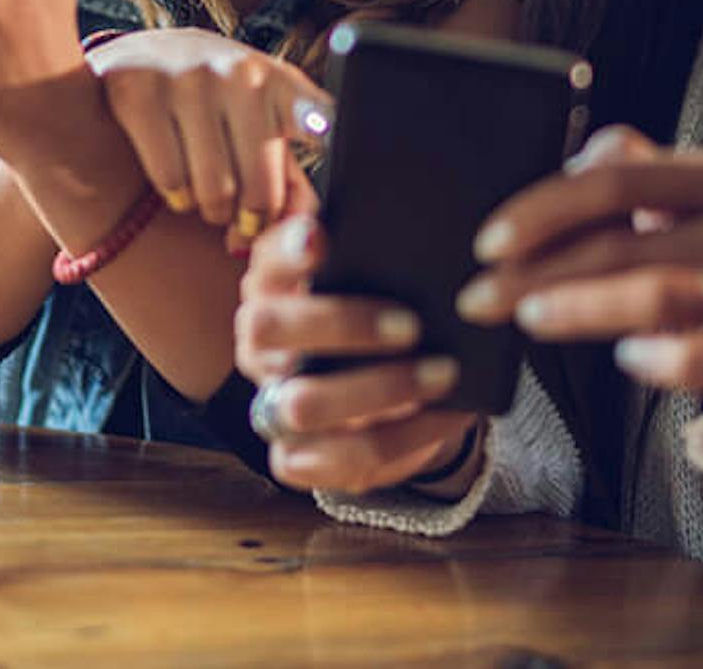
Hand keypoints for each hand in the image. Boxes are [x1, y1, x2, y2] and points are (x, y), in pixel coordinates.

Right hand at [86, 29, 328, 247]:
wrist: (142, 57)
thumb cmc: (220, 105)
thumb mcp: (264, 124)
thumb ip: (293, 178)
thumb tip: (303, 236)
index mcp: (283, 83)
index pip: (322, 120)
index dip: (333, 145)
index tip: (343, 160)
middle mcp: (241, 73)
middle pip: (261, 189)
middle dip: (252, 219)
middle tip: (243, 219)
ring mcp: (189, 77)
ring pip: (214, 191)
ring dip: (212, 210)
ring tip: (210, 196)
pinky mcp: (140, 91)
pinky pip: (171, 179)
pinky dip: (176, 194)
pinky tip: (178, 180)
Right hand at [234, 215, 478, 493]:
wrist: (397, 380)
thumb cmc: (386, 305)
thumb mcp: (383, 273)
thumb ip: (384, 254)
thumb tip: (423, 244)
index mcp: (272, 283)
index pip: (266, 259)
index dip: (288, 250)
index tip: (322, 241)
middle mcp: (259, 342)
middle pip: (268, 328)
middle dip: (341, 324)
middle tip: (412, 324)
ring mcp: (271, 401)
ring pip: (300, 404)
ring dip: (377, 390)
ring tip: (442, 374)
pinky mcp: (295, 456)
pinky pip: (333, 461)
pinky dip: (398, 439)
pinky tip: (443, 415)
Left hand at [458, 126, 702, 446]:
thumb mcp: (678, 215)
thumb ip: (628, 175)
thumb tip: (571, 160)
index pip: (621, 177)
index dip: (544, 208)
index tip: (487, 243)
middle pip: (629, 242)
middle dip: (539, 271)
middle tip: (479, 297)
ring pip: (663, 296)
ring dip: (581, 308)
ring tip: (530, 317)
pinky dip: (657, 358)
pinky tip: (626, 357)